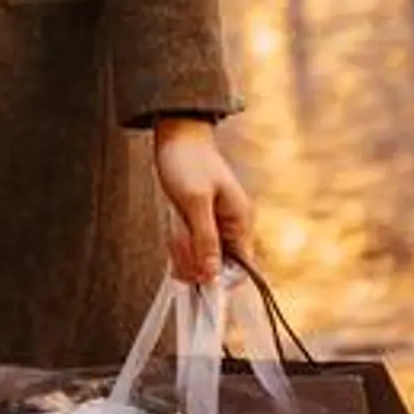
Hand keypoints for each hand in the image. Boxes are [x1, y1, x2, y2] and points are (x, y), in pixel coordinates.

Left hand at [152, 117, 254, 285]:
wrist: (177, 135)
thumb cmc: (189, 161)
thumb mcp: (196, 201)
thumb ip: (205, 239)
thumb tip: (212, 274)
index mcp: (240, 222)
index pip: (241, 269)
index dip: (218, 278)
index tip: (195, 273)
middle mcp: (230, 228)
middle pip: (214, 268)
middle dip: (192, 258)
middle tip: (179, 236)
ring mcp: (213, 227)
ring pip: (197, 259)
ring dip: (181, 248)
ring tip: (175, 222)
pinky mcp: (197, 225)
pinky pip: (187, 247)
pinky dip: (176, 241)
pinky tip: (172, 224)